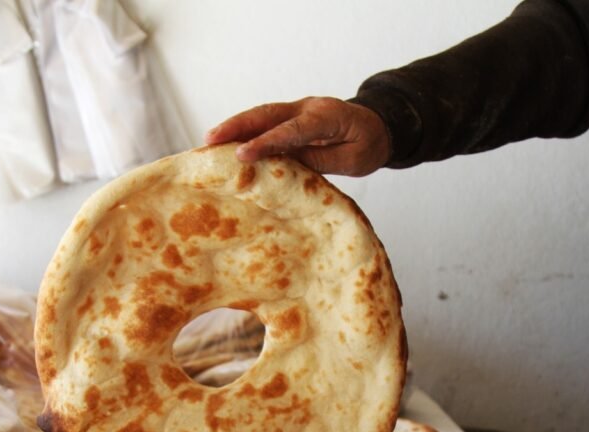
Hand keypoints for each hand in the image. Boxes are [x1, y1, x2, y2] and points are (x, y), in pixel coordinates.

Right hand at [204, 97, 389, 176]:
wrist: (379, 126)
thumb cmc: (368, 145)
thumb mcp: (352, 160)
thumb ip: (319, 161)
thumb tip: (283, 167)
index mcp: (328, 117)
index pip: (292, 130)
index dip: (265, 142)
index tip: (241, 154)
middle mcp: (308, 107)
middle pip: (268, 114)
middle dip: (238, 125)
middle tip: (210, 139)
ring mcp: (298, 109)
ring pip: (262, 115)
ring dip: (235, 126)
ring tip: (209, 141)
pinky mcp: (291, 117)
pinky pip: (265, 122)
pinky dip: (244, 130)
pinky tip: (225, 143)